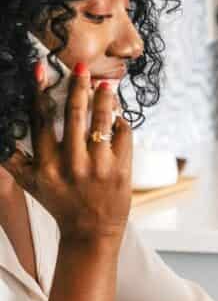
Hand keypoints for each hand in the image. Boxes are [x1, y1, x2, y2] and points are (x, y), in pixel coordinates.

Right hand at [2, 61, 131, 242]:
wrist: (91, 233)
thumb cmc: (60, 205)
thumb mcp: (31, 185)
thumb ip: (15, 161)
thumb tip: (1, 138)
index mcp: (46, 166)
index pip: (41, 120)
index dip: (41, 92)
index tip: (42, 68)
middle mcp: (71, 165)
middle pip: (73, 115)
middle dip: (77, 86)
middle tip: (82, 66)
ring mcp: (98, 168)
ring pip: (101, 121)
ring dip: (104, 98)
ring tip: (106, 83)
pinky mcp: (121, 171)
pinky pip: (123, 135)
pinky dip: (121, 122)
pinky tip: (117, 116)